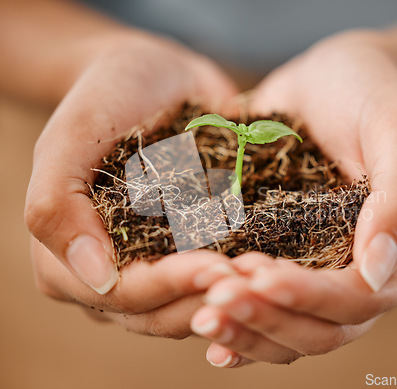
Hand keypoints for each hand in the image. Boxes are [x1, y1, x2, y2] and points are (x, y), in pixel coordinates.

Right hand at [25, 32, 239, 336]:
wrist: (157, 78)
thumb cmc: (107, 97)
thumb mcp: (71, 136)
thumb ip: (57, 206)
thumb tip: (96, 277)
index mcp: (67, 260)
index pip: (121, 293)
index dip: (168, 286)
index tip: (216, 266)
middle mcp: (110, 275)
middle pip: (159, 312)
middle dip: (206, 296)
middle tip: (254, 276)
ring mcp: (152, 267)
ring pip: (190, 306)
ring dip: (229, 296)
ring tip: (267, 275)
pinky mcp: (188, 253)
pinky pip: (213, 281)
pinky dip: (240, 280)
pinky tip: (270, 266)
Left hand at [190, 31, 396, 365]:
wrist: (338, 78)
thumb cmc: (374, 93)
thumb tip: (378, 271)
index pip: (362, 298)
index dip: (310, 296)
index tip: (259, 273)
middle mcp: (369, 273)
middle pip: (325, 329)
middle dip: (270, 319)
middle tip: (216, 299)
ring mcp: (329, 270)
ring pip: (294, 332)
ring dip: (248, 330)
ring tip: (202, 315)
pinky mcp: (293, 258)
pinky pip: (271, 308)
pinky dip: (241, 325)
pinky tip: (204, 323)